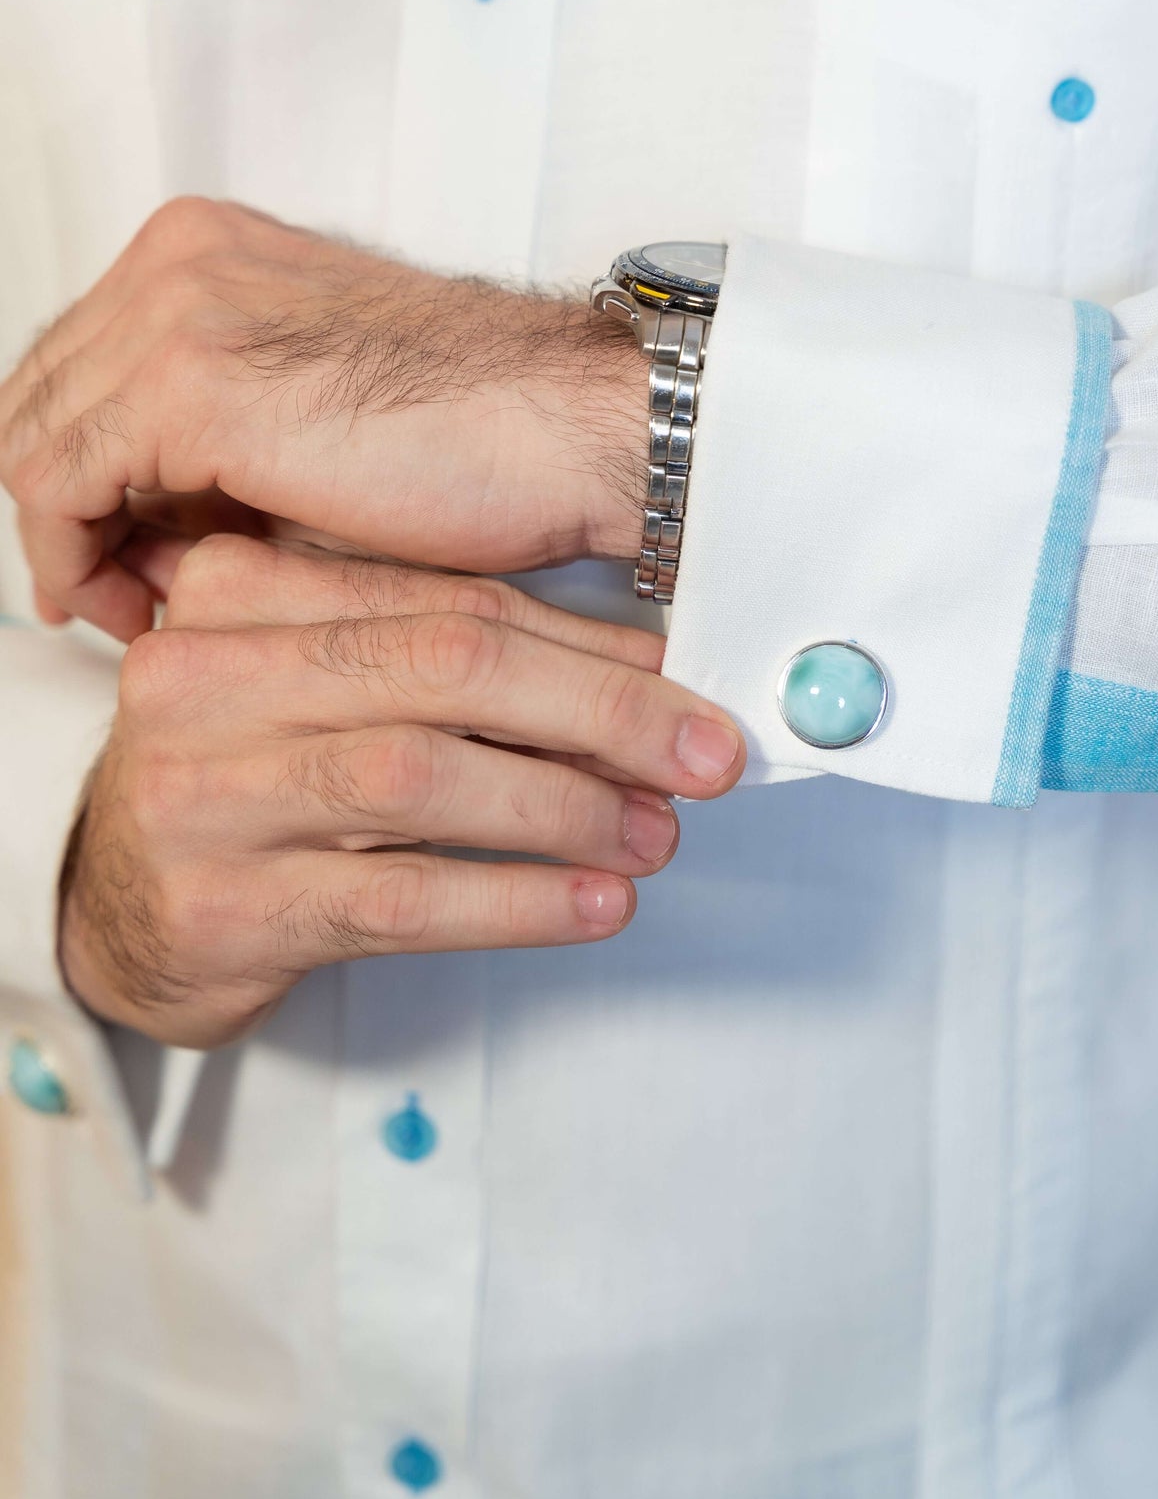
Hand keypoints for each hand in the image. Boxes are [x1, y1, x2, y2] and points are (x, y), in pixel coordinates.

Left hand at [0, 198, 648, 640]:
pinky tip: (135, 605)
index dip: (75, 473)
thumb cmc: (485, 433)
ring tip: (130, 608)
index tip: (115, 552)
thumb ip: (209, 452)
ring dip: (66, 540)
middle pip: (38, 394)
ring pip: (29, 437)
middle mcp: (178, 257)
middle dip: (61, 507)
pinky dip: (73, 556)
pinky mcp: (186, 386)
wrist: (574, 429)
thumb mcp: (309, 422)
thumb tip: (132, 535)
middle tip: (111, 592)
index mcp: (208, 247)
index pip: (74, 364)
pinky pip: (53, 483)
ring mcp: (175, 310)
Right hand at [60, 535, 743, 1046]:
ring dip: (564, 810)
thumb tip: (644, 681)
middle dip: (596, 717)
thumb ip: (446, 659)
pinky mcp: (220, 905)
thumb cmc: (251, 780)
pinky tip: (590, 905)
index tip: (680, 691)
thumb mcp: (321, 687)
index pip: (445, 604)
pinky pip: (396, 898)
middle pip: (444, 671)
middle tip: (700, 758)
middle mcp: (206, 676)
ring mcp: (203, 792)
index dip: (583, 649)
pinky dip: (513, 900)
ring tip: (651, 837)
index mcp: (240, 592)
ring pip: (421, 777)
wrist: (116, 907)